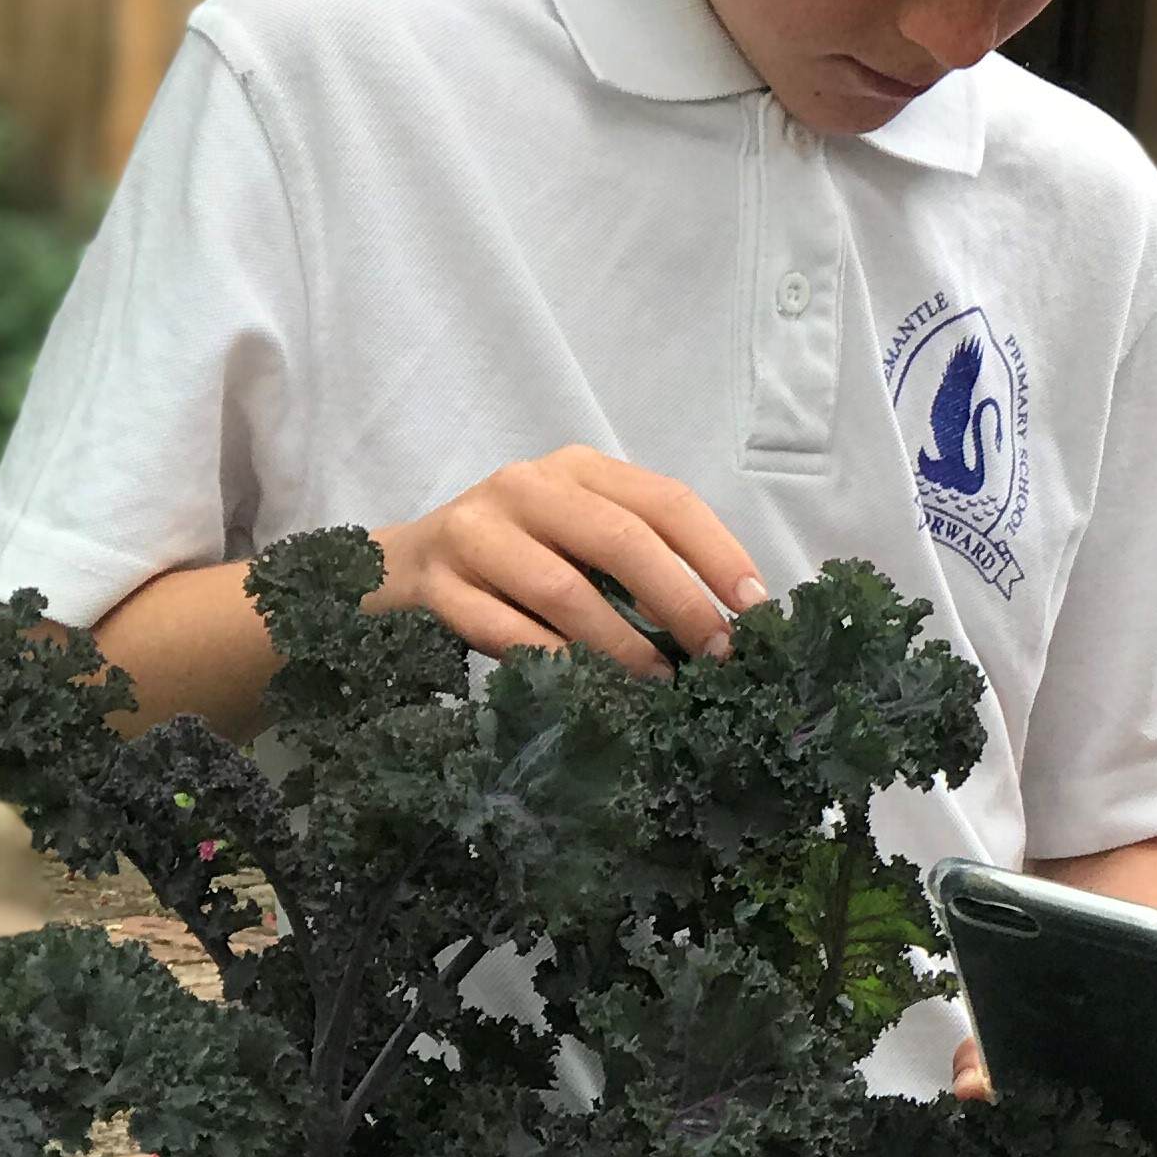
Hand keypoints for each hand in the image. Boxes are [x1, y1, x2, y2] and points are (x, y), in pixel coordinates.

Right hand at [375, 446, 763, 672]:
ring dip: (622, 643)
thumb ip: (639, 560)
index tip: (756, 606)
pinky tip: (588, 687)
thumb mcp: (578, 538)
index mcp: (578, 469)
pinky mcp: (436, 583)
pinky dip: (556, 660)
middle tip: (716, 653)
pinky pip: (505, 630)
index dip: (718, 553)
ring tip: (659, 680)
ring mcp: (474, 532)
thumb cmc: (516, 557)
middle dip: (680, 601)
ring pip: (564, 590)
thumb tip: (724, 622)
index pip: (666, 502)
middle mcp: (526, 487)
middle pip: (620, 540)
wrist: (400, 567)